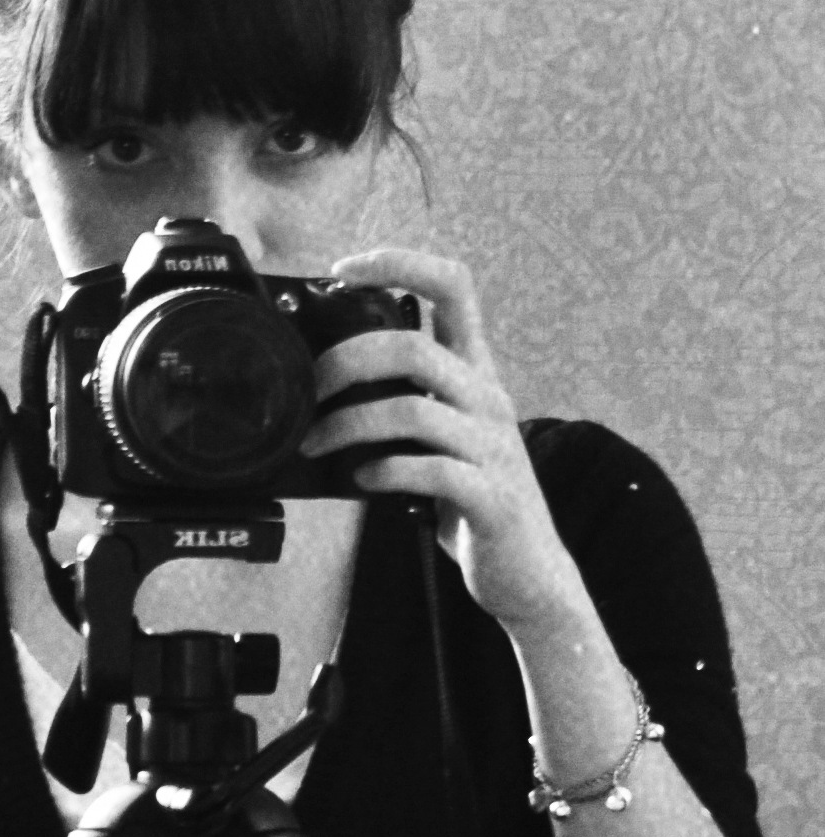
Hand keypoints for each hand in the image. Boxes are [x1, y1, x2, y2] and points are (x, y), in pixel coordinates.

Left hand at [300, 247, 582, 632]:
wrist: (528, 574)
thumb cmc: (466, 495)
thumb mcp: (437, 434)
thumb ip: (397, 400)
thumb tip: (314, 383)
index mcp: (474, 370)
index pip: (452, 284)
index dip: (398, 262)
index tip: (341, 270)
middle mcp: (489, 397)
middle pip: (411, 346)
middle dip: (345, 362)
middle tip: (307, 393)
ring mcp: (494, 446)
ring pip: (412, 409)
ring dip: (348, 425)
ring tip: (315, 445)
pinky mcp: (492, 496)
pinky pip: (430, 470)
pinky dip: (385, 471)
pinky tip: (363, 480)